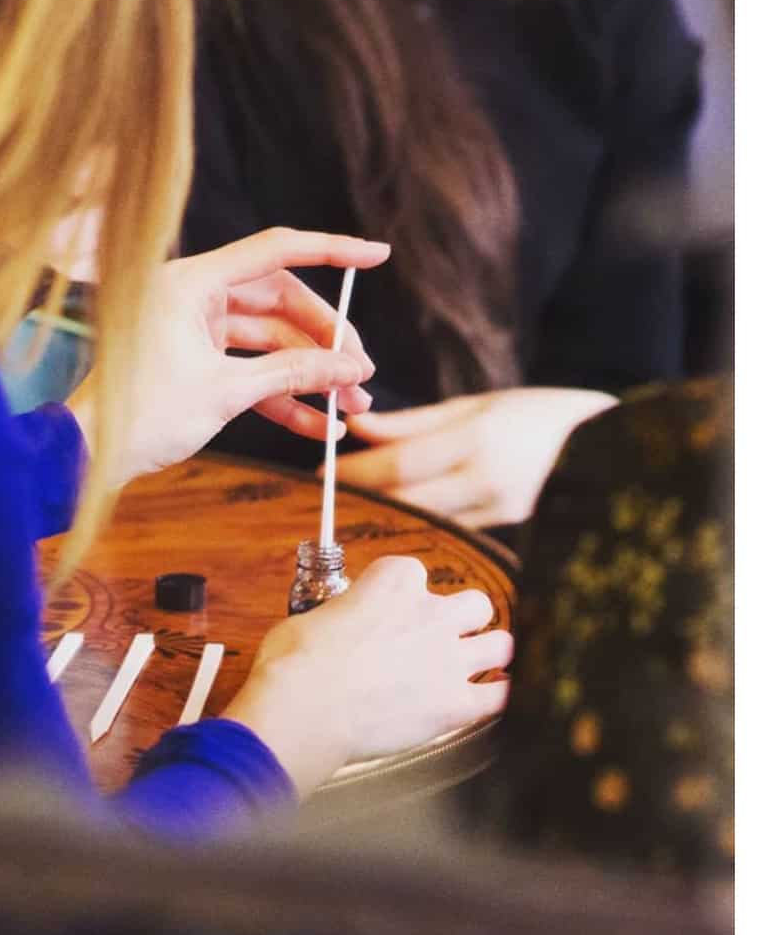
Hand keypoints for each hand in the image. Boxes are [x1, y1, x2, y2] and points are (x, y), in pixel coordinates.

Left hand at [100, 228, 387, 483]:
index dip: (332, 251)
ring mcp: (191, 330)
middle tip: (360, 375)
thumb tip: (351, 368)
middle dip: (324, 341)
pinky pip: (247, 370)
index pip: (275, 252)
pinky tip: (320, 427)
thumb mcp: (226, 392)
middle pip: (279, 303)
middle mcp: (190, 297)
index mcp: (190, 283)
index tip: (378, 256)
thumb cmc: (140, 416)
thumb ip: (293, 372)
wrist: (87, 455)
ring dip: (309, 375)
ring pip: (268, 341)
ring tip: (352, 408)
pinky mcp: (191, 362)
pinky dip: (281, 396)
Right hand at [222, 555, 511, 794]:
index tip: (392, 607)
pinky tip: (495, 697)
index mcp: (394, 583)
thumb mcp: (309, 618)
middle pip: (476, 603)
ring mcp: (448, 660)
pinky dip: (500, 696)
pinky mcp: (455, 705)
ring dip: (490, 653)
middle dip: (464, 618)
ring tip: (476, 663)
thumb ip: (339, 617)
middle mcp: (430, 615)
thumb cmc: (295, 664)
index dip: (403, 591)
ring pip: (501, 645)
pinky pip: (502, 697)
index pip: (413, 571)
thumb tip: (334, 629)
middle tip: (445, 634)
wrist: (304, 709)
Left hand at [336, 387, 618, 527]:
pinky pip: (447, 527)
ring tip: (349, 501)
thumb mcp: (478, 405)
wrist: (614, 448)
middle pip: (403, 497)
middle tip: (322, 493)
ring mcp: (497, 511)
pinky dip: (416, 520)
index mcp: (479, 440)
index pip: (399, 463)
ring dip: (382, 511)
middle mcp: (486, 481)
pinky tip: (394, 513)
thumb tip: (357, 427)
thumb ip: (413, 422)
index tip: (320, 471)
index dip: (354, 471)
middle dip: (360, 496)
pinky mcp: (505, 529)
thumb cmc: (543, 414)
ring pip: (421, 517)